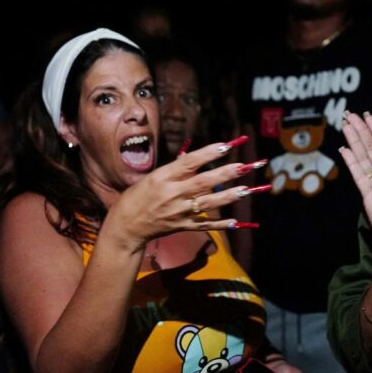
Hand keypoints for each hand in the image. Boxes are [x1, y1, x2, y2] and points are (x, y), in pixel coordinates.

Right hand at [106, 138, 262, 248]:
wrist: (126, 226)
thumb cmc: (138, 197)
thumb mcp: (153, 178)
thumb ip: (175, 170)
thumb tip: (196, 159)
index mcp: (162, 178)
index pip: (189, 163)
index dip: (208, 154)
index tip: (225, 146)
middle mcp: (172, 194)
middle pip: (203, 182)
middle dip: (225, 174)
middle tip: (244, 166)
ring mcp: (178, 212)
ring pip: (208, 203)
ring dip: (228, 197)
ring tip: (245, 190)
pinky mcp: (181, 226)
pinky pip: (204, 225)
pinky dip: (219, 224)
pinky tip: (234, 221)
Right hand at [339, 111, 371, 271]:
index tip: (368, 116)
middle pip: (370, 148)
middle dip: (361, 130)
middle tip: (350, 113)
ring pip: (363, 158)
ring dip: (354, 141)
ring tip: (346, 124)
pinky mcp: (369, 198)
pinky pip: (359, 177)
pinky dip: (352, 163)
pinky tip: (344, 150)